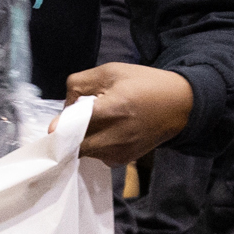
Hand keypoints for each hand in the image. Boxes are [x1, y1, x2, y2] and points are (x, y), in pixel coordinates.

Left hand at [60, 64, 195, 163]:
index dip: (59, 126)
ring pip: (83, 151)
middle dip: (68, 134)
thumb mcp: (109, 72)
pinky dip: (94, 145)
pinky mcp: (123, 161)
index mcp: (111, 110)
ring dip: (81, 139)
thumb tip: (63, 109)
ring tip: (97, 122)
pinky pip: (96, 155)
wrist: (178, 105)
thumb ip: (78, 85)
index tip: (55, 124)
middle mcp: (114, 137)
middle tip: (75, 120)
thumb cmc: (142, 84)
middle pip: (73, 144)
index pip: (71, 127)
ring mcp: (119, 153)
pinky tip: (107, 131)